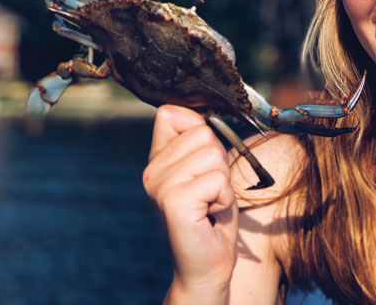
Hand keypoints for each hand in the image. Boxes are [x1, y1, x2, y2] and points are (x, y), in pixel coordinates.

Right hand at [143, 105, 238, 303]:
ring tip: (210, 203)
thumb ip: (199, 141)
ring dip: (223, 181)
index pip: (172, 113)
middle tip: (210, 192)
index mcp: (156, 159)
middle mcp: (152, 170)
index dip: (200, 130)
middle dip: (219, 162)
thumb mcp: (207, 170)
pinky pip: (217, 179)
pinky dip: (224, 197)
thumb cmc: (212, 216)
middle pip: (203, 133)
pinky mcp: (174, 202)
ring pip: (213, 154)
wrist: (207, 264)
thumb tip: (196, 111)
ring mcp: (159, 186)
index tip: (203, 163)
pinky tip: (210, 214)